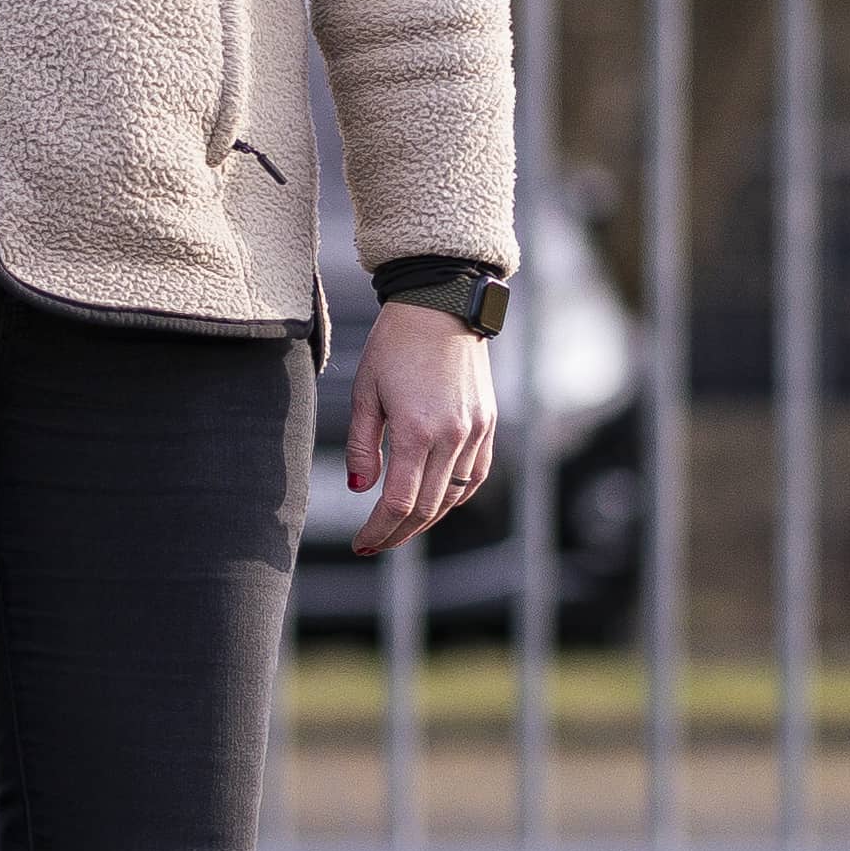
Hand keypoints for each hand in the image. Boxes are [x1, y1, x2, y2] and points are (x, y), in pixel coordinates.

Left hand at [348, 304, 499, 555]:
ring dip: (426, 520)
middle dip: (398, 533)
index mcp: (417, 430)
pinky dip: (453, 497)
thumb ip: (363, 447)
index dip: (380, 530)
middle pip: (428, 508)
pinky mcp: (488, 424)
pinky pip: (474, 477)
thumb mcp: (365, 393)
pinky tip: (433, 503)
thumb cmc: (394, 345)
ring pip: (454, 497)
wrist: (442, 307)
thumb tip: (362, 491)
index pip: (400, 502)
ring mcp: (475, 432)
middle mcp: (453, 436)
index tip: (361, 543)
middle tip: (374, 543)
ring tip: (398, 527)